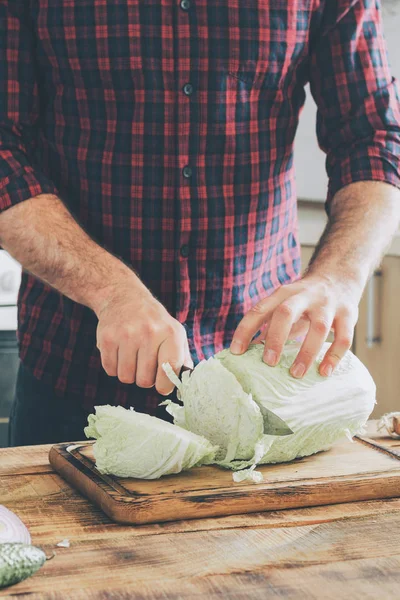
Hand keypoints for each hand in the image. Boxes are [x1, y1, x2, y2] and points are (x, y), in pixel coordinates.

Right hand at [95, 275, 192, 393]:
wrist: (123, 297)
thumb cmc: (153, 321)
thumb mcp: (174, 332)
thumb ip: (182, 358)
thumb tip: (185, 382)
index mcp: (170, 333)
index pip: (169, 370)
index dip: (165, 385)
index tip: (162, 387)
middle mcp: (149, 332)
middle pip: (145, 380)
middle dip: (144, 379)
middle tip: (144, 365)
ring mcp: (126, 335)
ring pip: (126, 377)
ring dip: (129, 373)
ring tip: (132, 357)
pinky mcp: (107, 338)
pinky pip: (110, 370)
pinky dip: (114, 367)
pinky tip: (120, 352)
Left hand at [230, 274, 359, 377]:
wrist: (339, 276)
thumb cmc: (304, 299)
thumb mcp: (284, 305)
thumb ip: (267, 325)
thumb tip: (245, 351)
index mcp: (283, 293)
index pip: (259, 309)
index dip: (246, 330)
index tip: (236, 351)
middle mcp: (304, 296)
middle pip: (287, 313)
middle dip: (276, 338)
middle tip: (269, 363)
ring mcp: (328, 305)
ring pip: (319, 327)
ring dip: (307, 353)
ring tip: (296, 374)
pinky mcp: (348, 314)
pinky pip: (343, 338)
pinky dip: (334, 356)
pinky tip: (324, 372)